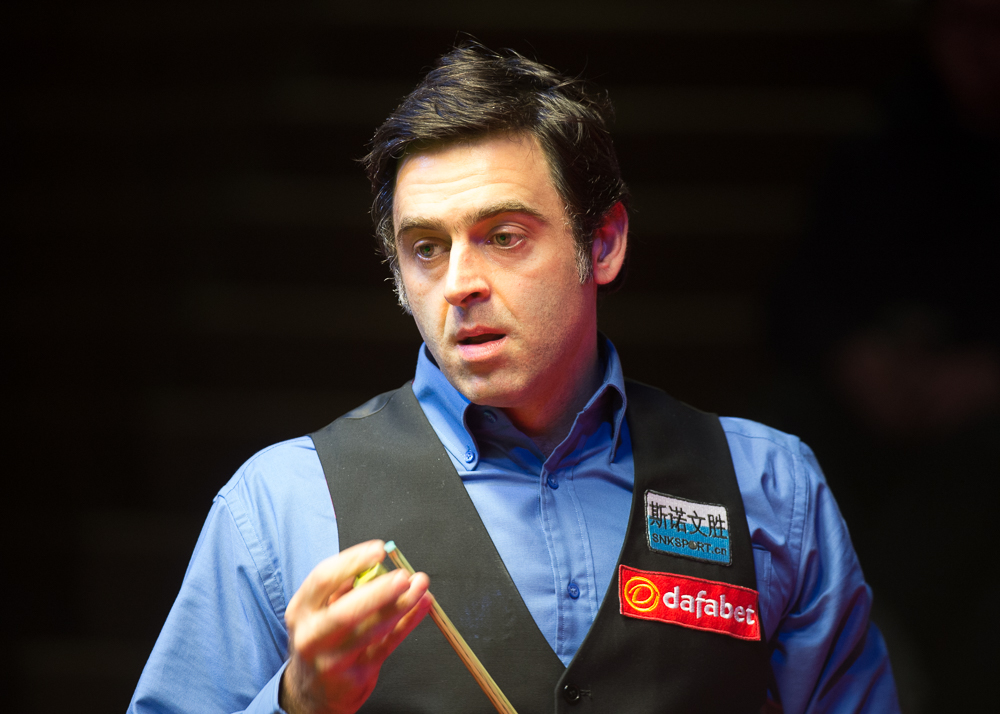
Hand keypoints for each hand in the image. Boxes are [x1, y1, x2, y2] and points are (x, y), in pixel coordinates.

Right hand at [280, 540, 431, 713]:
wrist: (312, 692)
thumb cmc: (321, 639)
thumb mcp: (320, 610)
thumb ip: (345, 587)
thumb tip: (377, 565)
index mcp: (301, 610)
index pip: (323, 579)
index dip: (353, 561)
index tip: (379, 550)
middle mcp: (311, 636)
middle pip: (345, 612)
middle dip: (379, 592)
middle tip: (404, 576)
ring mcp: (333, 660)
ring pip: (372, 630)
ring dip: (401, 605)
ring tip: (420, 586)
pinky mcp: (356, 676)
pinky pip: (389, 646)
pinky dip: (408, 623)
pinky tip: (422, 605)